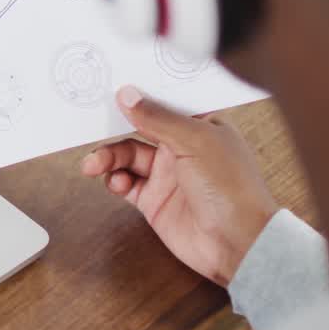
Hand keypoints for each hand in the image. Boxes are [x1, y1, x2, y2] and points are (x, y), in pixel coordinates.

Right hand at [80, 85, 277, 286]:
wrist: (237, 244)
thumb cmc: (231, 187)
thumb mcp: (195, 142)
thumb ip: (157, 118)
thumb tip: (127, 94)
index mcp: (200, 125)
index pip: (164, 101)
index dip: (139, 93)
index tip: (111, 85)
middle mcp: (182, 147)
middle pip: (138, 127)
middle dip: (114, 126)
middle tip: (91, 126)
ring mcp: (167, 174)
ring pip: (127, 155)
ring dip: (108, 156)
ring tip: (93, 165)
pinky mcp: (154, 200)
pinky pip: (125, 182)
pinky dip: (114, 180)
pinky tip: (116, 182)